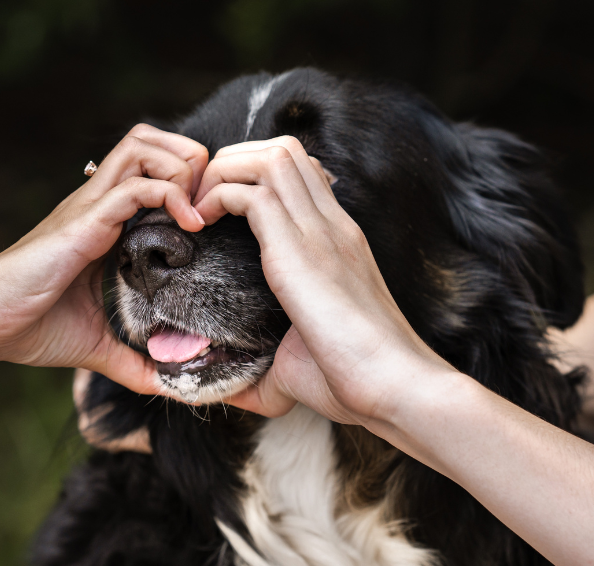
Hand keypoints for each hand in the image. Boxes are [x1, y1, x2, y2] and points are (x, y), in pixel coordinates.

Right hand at [0, 125, 207, 391]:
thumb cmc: (32, 328)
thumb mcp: (98, 346)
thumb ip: (136, 363)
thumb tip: (171, 388)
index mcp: (104, 223)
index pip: (150, 170)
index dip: (187, 180)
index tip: (210, 219)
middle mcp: (97, 204)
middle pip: (149, 140)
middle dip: (189, 157)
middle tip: (208, 201)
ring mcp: (88, 208)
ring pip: (141, 146)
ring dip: (181, 167)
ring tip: (199, 211)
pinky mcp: (82, 222)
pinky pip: (133, 188)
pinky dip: (168, 196)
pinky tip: (188, 227)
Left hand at [193, 136, 454, 424]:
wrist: (395, 387)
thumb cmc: (352, 382)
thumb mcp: (299, 358)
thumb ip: (263, 362)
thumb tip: (228, 388)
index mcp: (338, 241)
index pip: (302, 174)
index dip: (255, 176)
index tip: (222, 210)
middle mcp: (331, 225)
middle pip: (282, 149)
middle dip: (233, 161)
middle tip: (202, 202)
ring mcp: (320, 231)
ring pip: (268, 157)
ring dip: (224, 172)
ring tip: (198, 209)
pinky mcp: (299, 249)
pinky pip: (251, 191)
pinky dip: (217, 197)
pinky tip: (200, 227)